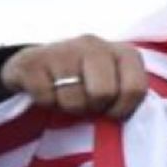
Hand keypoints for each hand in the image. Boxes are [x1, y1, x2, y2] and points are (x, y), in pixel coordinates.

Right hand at [0, 34, 146, 118]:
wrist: (39, 66)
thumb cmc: (86, 83)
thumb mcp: (115, 86)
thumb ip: (127, 98)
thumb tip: (124, 121)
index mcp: (123, 53)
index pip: (135, 89)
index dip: (122, 110)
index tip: (110, 112)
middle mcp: (94, 45)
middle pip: (103, 93)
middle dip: (93, 107)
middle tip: (85, 103)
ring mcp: (62, 49)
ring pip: (73, 99)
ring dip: (68, 107)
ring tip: (65, 95)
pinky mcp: (31, 60)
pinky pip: (46, 97)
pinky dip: (46, 102)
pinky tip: (47, 90)